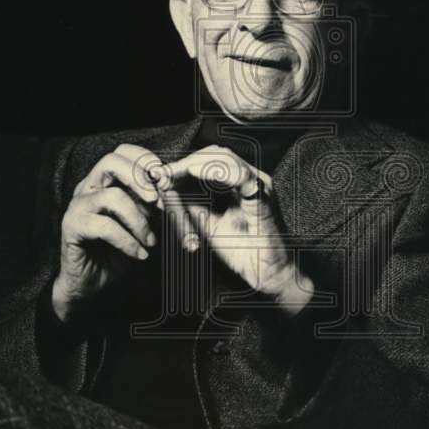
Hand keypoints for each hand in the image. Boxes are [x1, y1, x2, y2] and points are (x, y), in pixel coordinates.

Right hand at [52, 144, 163, 323]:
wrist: (91, 286)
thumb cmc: (118, 252)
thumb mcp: (145, 225)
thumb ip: (155, 207)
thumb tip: (177, 193)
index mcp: (105, 180)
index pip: (123, 152)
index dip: (146, 160)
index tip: (167, 181)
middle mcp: (88, 187)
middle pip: (111, 161)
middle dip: (140, 178)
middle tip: (159, 200)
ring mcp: (78, 206)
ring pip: (113, 197)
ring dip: (139, 220)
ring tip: (151, 240)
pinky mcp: (72, 227)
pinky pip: (105, 226)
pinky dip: (128, 241)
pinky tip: (140, 254)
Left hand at [161, 146, 313, 314]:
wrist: (269, 275)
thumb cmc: (245, 252)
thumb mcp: (209, 224)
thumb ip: (192, 206)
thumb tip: (167, 191)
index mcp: (242, 183)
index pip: (210, 160)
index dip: (183, 165)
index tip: (159, 175)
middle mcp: (252, 178)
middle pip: (215, 154)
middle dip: (185, 162)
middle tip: (161, 175)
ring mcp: (259, 184)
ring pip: (225, 158)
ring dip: (193, 164)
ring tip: (172, 174)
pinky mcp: (263, 197)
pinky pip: (239, 176)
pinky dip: (213, 171)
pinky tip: (193, 173)